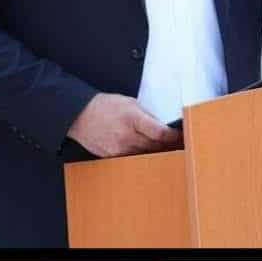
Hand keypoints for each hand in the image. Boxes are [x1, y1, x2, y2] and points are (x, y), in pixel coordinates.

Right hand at [67, 93, 182, 157]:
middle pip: (155, 147)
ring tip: (166, 150)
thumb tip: (163, 126)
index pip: (160, 133)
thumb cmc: (105, 106)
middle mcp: (126, 136)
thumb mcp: (129, 103)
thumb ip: (146, 115)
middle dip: (169, 146)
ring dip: (156, 153)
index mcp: (132, 118)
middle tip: (180, 145)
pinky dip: (141, 156)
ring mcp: (119, 149)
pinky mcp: (113, 157)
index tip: (181, 136)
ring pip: (146, 155)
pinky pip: (133, 159)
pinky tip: (146, 153)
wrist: (80, 115)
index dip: (173, 137)